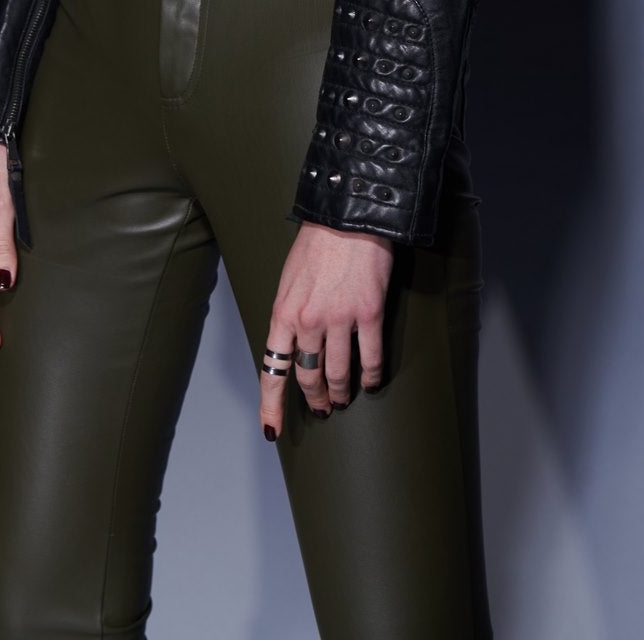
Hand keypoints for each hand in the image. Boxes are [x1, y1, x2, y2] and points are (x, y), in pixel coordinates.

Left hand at [259, 221, 393, 438]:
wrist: (347, 217)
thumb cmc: (317, 244)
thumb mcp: (289, 279)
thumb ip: (290, 312)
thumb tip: (294, 342)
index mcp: (283, 312)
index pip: (272, 368)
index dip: (272, 403)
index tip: (272, 427)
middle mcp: (308, 321)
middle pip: (308, 378)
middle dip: (315, 399)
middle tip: (322, 407)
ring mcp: (339, 319)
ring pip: (338, 374)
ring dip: (340, 392)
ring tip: (343, 398)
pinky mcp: (368, 314)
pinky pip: (370, 359)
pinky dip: (371, 376)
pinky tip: (370, 382)